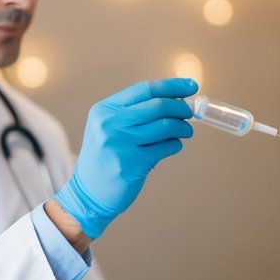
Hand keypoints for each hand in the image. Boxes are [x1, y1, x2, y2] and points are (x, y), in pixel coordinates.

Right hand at [54, 78, 196, 239]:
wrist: (88, 193)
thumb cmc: (106, 157)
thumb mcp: (109, 128)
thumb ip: (136, 113)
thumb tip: (177, 102)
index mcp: (105, 110)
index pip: (145, 89)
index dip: (171, 86)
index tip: (191, 86)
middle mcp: (110, 124)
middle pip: (158, 106)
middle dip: (180, 108)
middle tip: (190, 113)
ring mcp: (120, 144)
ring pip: (165, 127)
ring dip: (183, 127)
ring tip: (185, 131)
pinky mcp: (132, 164)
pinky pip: (166, 147)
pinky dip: (176, 144)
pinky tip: (173, 145)